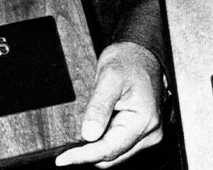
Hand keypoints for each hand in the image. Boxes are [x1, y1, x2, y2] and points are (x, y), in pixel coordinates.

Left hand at [55, 41, 164, 166]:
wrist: (142, 53)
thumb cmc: (128, 61)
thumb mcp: (109, 78)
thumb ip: (99, 107)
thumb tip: (88, 134)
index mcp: (143, 121)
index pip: (108, 149)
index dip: (83, 156)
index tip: (62, 159)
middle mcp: (150, 132)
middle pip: (112, 156)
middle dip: (88, 154)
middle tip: (65, 151)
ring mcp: (148, 134)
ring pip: (116, 154)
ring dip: (96, 149)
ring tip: (76, 142)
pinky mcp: (143, 132)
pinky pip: (120, 145)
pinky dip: (104, 143)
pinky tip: (92, 134)